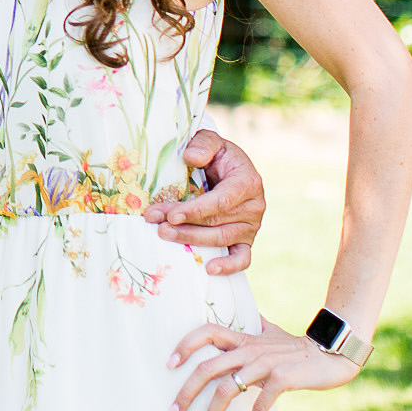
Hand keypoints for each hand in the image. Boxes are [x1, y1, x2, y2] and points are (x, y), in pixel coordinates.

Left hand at [141, 128, 263, 274]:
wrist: (226, 168)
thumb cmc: (215, 155)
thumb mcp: (210, 141)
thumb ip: (203, 145)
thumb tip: (190, 157)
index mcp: (248, 181)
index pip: (221, 201)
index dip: (196, 210)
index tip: (170, 215)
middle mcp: (254, 206)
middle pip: (216, 222)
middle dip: (184, 224)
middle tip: (156, 225)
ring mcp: (251, 226)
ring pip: (222, 239)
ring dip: (192, 240)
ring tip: (164, 235)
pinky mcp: (247, 240)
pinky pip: (242, 257)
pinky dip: (229, 266)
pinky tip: (209, 269)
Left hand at [166, 315, 357, 410]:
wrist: (331, 353)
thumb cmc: (296, 346)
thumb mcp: (270, 331)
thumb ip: (254, 326)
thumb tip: (245, 317)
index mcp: (242, 339)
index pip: (206, 331)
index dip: (185, 345)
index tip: (169, 364)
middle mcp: (249, 350)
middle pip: (207, 368)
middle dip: (186, 393)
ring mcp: (264, 364)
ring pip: (227, 389)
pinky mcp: (282, 380)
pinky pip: (259, 405)